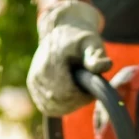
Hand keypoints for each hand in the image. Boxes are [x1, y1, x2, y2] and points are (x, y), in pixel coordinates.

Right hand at [27, 0, 112, 117]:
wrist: (62, 31)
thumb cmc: (80, 38)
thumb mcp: (91, 43)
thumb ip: (96, 55)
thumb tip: (105, 65)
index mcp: (51, 64)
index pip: (66, 94)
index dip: (82, 98)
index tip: (92, 92)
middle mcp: (38, 74)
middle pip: (59, 102)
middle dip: (76, 102)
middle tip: (88, 92)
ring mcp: (34, 82)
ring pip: (52, 107)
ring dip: (69, 105)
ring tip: (80, 92)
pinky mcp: (33, 86)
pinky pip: (46, 106)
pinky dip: (60, 106)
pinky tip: (70, 96)